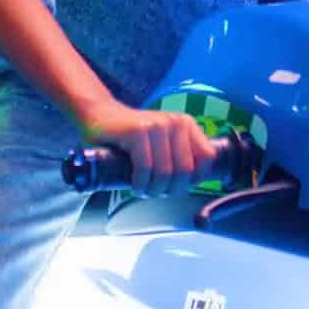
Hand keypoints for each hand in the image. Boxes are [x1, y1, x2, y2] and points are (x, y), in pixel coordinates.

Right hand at [75, 98, 216, 196]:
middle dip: (169, 190)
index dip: (194, 179)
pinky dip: (139, 184)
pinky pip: (145, 169)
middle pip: (185, 171)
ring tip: (143, 189)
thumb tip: (195, 181)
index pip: (208, 157)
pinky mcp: (137, 131)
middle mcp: (175, 122)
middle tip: (155, 191)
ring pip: (165, 173)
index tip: (177, 186)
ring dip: (152, 190)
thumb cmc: (132, 136)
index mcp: (186, 124)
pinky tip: (134, 185)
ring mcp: (156, 125)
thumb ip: (180, 154)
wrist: (101, 117)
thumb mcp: (162, 142)